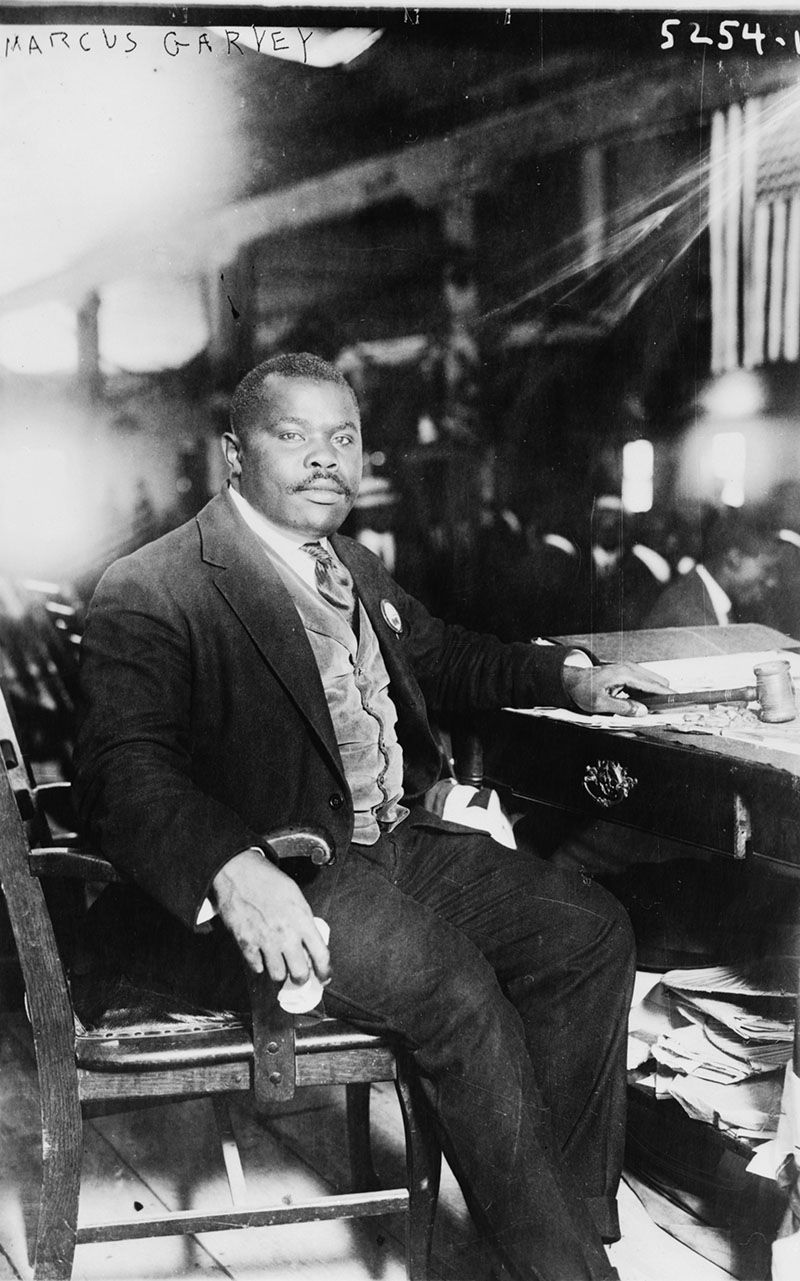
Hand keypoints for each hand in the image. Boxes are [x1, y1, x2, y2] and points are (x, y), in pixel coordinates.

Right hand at [211, 849, 330, 983]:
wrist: (238, 872)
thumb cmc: (267, 880)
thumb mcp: (294, 896)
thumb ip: (303, 920)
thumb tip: (308, 942)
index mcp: (302, 919)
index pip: (321, 954)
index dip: (325, 971)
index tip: (324, 977)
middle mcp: (285, 933)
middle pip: (300, 973)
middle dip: (301, 978)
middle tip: (299, 975)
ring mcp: (265, 940)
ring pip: (277, 975)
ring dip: (279, 973)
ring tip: (278, 965)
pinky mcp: (246, 943)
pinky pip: (257, 967)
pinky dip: (259, 964)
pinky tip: (261, 955)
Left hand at [563, 661, 670, 715]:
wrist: (572, 680)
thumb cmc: (583, 689)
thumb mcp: (600, 704)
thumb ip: (622, 708)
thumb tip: (642, 711)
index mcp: (624, 674)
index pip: (652, 685)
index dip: (666, 694)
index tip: (678, 700)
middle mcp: (629, 669)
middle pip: (656, 681)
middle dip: (662, 695)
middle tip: (664, 710)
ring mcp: (628, 669)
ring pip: (650, 681)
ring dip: (653, 695)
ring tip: (653, 709)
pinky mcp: (626, 673)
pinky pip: (643, 682)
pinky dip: (646, 692)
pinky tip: (641, 703)